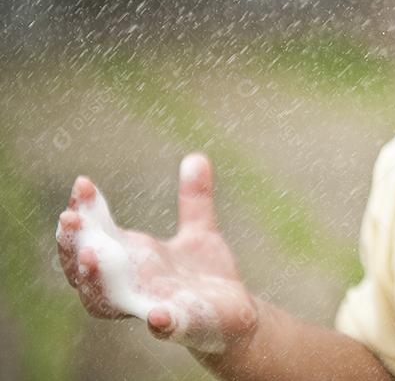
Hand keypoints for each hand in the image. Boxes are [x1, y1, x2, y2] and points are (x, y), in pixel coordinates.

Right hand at [55, 153, 258, 355]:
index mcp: (132, 259)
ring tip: (91, 255)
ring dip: (95, 280)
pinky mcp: (180, 325)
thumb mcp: (201, 232)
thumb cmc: (204, 277)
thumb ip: (195, 199)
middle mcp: (132, 284)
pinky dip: (158, 322)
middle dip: (73, 245)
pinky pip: (163, 327)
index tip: (82, 184)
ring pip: (107, 302)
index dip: (83, 214)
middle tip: (69, 219)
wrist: (234, 315)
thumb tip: (196, 157)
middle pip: (85, 272)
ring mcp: (151, 306)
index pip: (93, 237)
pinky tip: (156, 315)